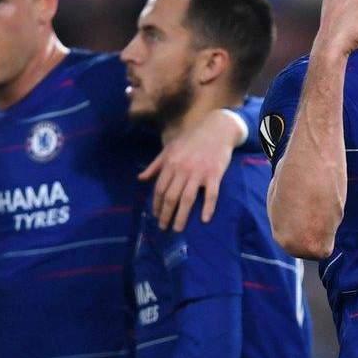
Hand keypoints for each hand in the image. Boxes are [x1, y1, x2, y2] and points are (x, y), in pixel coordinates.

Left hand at [139, 109, 241, 230]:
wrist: (217, 128)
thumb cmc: (192, 139)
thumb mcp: (170, 148)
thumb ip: (155, 164)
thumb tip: (141, 178)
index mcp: (171, 163)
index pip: (159, 188)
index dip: (155, 204)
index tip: (155, 215)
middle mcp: (183, 169)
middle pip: (170, 197)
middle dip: (165, 214)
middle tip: (163, 228)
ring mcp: (199, 173)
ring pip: (187, 199)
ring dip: (181, 216)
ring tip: (177, 229)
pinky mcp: (215, 174)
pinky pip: (211, 195)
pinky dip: (208, 208)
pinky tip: (204, 219)